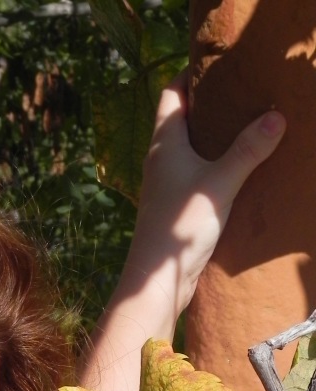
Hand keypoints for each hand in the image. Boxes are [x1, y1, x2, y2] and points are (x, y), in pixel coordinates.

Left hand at [126, 72, 285, 315]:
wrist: (157, 280)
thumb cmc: (179, 227)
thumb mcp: (219, 183)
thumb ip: (247, 150)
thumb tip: (276, 117)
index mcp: (164, 143)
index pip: (172, 94)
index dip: (192, 76)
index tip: (219, 67)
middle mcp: (160, 160)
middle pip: (182, 119)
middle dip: (210, 106)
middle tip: (245, 94)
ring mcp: (166, 185)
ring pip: (190, 150)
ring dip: (214, 140)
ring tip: (248, 128)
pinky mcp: (175, 208)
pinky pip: (195, 176)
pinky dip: (214, 167)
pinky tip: (238, 171)